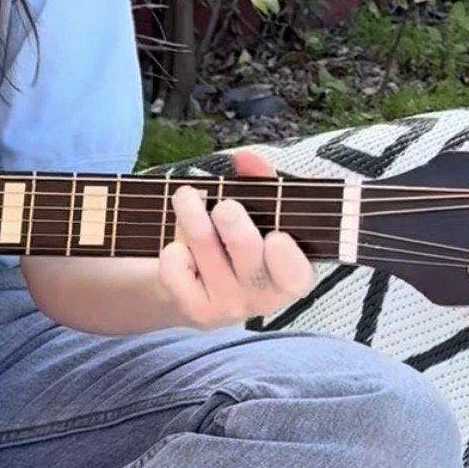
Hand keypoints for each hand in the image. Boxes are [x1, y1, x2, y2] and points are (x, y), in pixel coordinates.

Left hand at [158, 147, 315, 329]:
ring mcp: (227, 307)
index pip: (296, 276)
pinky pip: (177, 275)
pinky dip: (172, 254)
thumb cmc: (233, 244)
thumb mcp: (255, 214)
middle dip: (234, 226)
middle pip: (249, 257)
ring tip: (184, 196)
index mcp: (289, 272)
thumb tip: (246, 157)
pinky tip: (175, 246)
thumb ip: (259, 183)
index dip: (287, 259)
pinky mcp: (193, 310)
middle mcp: (262, 296)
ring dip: (193, 218)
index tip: (277, 236)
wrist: (192, 287)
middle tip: (224, 206)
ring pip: (208, 256)